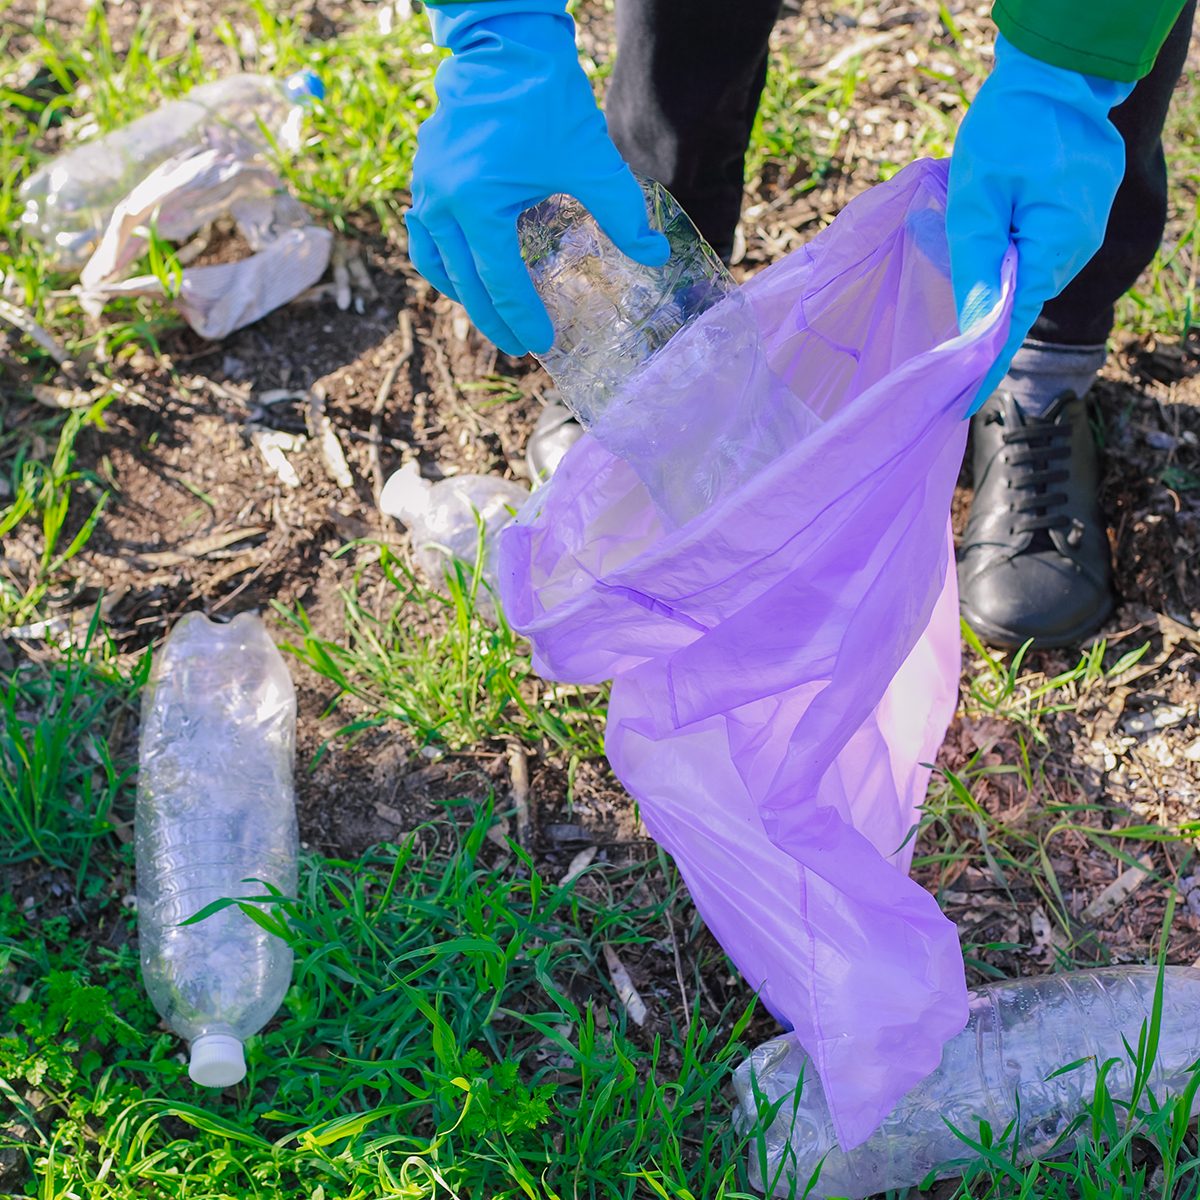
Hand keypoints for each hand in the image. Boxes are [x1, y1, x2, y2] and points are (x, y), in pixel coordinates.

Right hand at [407, 1, 669, 356]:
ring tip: (493, 317)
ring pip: (438, 265)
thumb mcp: (591, 161)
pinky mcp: (421, 178)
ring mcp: (425, 190)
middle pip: (467, 284)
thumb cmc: (547, 102)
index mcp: (478, 204)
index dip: (522, 316)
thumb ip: (624, 213)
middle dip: (494, 319)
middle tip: (517, 346)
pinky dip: (443, 264)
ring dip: (465, 297)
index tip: (541, 341)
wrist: (504, 47)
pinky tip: (464, 278)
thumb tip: (655, 256)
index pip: (501, 280)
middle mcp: (442, 203)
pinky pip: (425, 238)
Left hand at [947, 35, 1132, 412]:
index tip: (960, 405)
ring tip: (958, 282)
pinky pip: (1037, 249)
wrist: (1059, 75)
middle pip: (1018, 301)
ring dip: (994, 280)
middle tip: (939, 355)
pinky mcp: (1076, 215)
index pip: (1011, 326)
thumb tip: (974, 326)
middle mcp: (1073, 250)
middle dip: (982, 323)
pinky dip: (1010, 255)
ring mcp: (1079, 232)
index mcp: (1052, 250)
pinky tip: (988, 245)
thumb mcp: (978, 198)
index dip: (983, 367)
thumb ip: (976, 263)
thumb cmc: (1011, 130)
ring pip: (1026, 274)